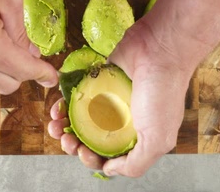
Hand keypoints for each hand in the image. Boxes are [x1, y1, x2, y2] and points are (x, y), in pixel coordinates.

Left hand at [48, 21, 193, 176]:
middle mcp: (122, 121)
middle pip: (91, 140)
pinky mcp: (97, 81)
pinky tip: (59, 107)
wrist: (159, 49)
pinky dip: (64, 106)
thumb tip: (110, 170)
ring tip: (56, 125)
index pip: (109, 157)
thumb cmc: (162, 93)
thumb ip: (135, 163)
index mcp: (137, 137)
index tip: (84, 153)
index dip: (93, 159)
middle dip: (74, 145)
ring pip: (81, 120)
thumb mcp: (158, 139)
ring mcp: (109, 101)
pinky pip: (75, 97)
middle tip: (67, 139)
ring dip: (65, 127)